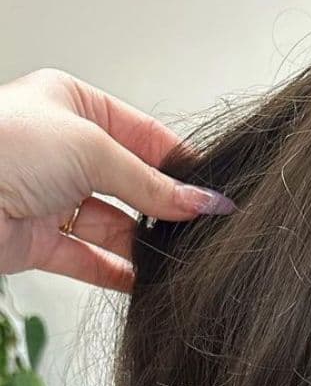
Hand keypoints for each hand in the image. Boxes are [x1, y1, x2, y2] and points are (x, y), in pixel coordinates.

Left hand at [0, 66, 233, 292]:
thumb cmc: (5, 147)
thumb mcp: (92, 149)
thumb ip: (151, 183)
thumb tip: (202, 203)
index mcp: (72, 105)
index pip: (142, 134)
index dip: (180, 163)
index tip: (215, 192)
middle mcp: (62, 150)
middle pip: (130, 182)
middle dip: (165, 206)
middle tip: (204, 229)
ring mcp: (50, 197)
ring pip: (112, 224)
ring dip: (145, 243)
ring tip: (182, 257)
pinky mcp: (39, 241)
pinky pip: (89, 260)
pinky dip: (119, 272)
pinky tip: (149, 281)